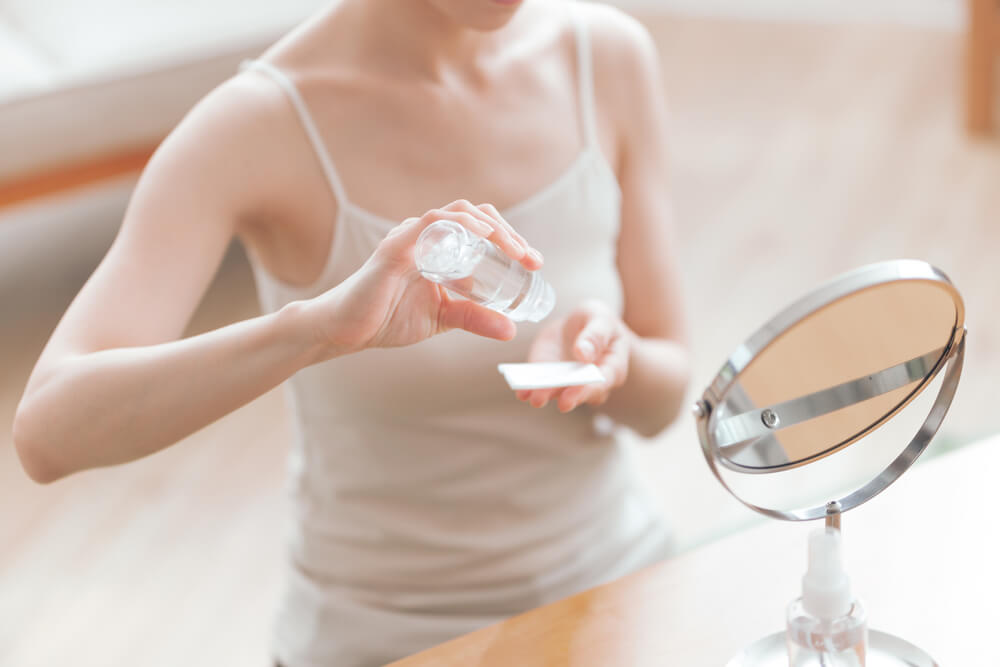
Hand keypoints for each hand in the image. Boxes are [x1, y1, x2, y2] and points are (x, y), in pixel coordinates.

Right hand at [305, 200, 542, 355]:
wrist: (345, 331)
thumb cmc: (387, 318)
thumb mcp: (443, 318)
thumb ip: (475, 318)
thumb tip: (511, 330)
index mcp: (438, 247)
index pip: (481, 228)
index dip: (511, 239)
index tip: (534, 263)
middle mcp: (426, 235)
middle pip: (476, 215)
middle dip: (509, 233)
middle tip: (531, 260)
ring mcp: (410, 237)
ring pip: (459, 213)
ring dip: (493, 229)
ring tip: (516, 252)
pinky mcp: (396, 247)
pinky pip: (431, 223)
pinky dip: (461, 225)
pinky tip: (482, 237)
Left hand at [516, 300, 632, 411]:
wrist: (578, 325)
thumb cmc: (596, 321)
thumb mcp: (600, 318)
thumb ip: (596, 334)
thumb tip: (584, 353)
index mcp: (611, 367)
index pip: (602, 381)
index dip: (588, 387)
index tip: (575, 390)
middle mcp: (591, 382)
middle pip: (582, 394)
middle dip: (570, 397)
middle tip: (560, 402)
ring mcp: (568, 384)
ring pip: (559, 395)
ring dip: (547, 396)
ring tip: (535, 396)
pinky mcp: (549, 379)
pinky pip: (540, 387)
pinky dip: (530, 390)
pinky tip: (522, 392)